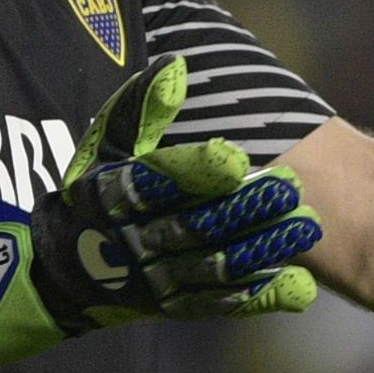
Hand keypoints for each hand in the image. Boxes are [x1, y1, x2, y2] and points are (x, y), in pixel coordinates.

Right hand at [0, 55, 322, 365]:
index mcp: (119, 191)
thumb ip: (143, 106)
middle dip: (244, 209)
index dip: (197, 171)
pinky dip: (257, 296)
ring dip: (261, 250)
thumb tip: (176, 68)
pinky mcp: (177, 305)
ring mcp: (158, 276)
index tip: (235, 159)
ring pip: (214, 266)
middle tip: (291, 189)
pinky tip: (298, 288)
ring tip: (304, 229)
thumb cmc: (99, 186)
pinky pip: (219, 303)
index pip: (159, 180)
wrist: (69, 266)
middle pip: (196, 224)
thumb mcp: (110, 141)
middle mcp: (138, 237)